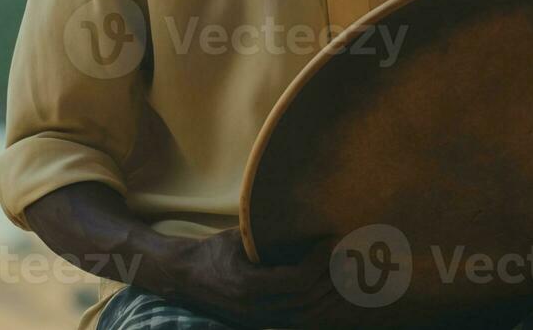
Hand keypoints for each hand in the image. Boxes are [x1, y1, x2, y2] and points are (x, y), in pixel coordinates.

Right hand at [161, 228, 345, 328]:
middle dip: (330, 278)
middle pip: (306, 300)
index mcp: (247, 285)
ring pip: (307, 317)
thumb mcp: (239, 236)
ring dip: (329, 296)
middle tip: (346, 256)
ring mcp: (259, 321)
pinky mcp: (263, 325)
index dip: (319, 261)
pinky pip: (300, 322)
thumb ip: (269, 234)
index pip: (296, 280)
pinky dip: (320, 310)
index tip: (330, 241)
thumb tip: (305, 215)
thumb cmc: (214, 251)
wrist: (186, 279)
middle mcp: (254, 309)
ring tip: (346, 275)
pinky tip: (332, 294)